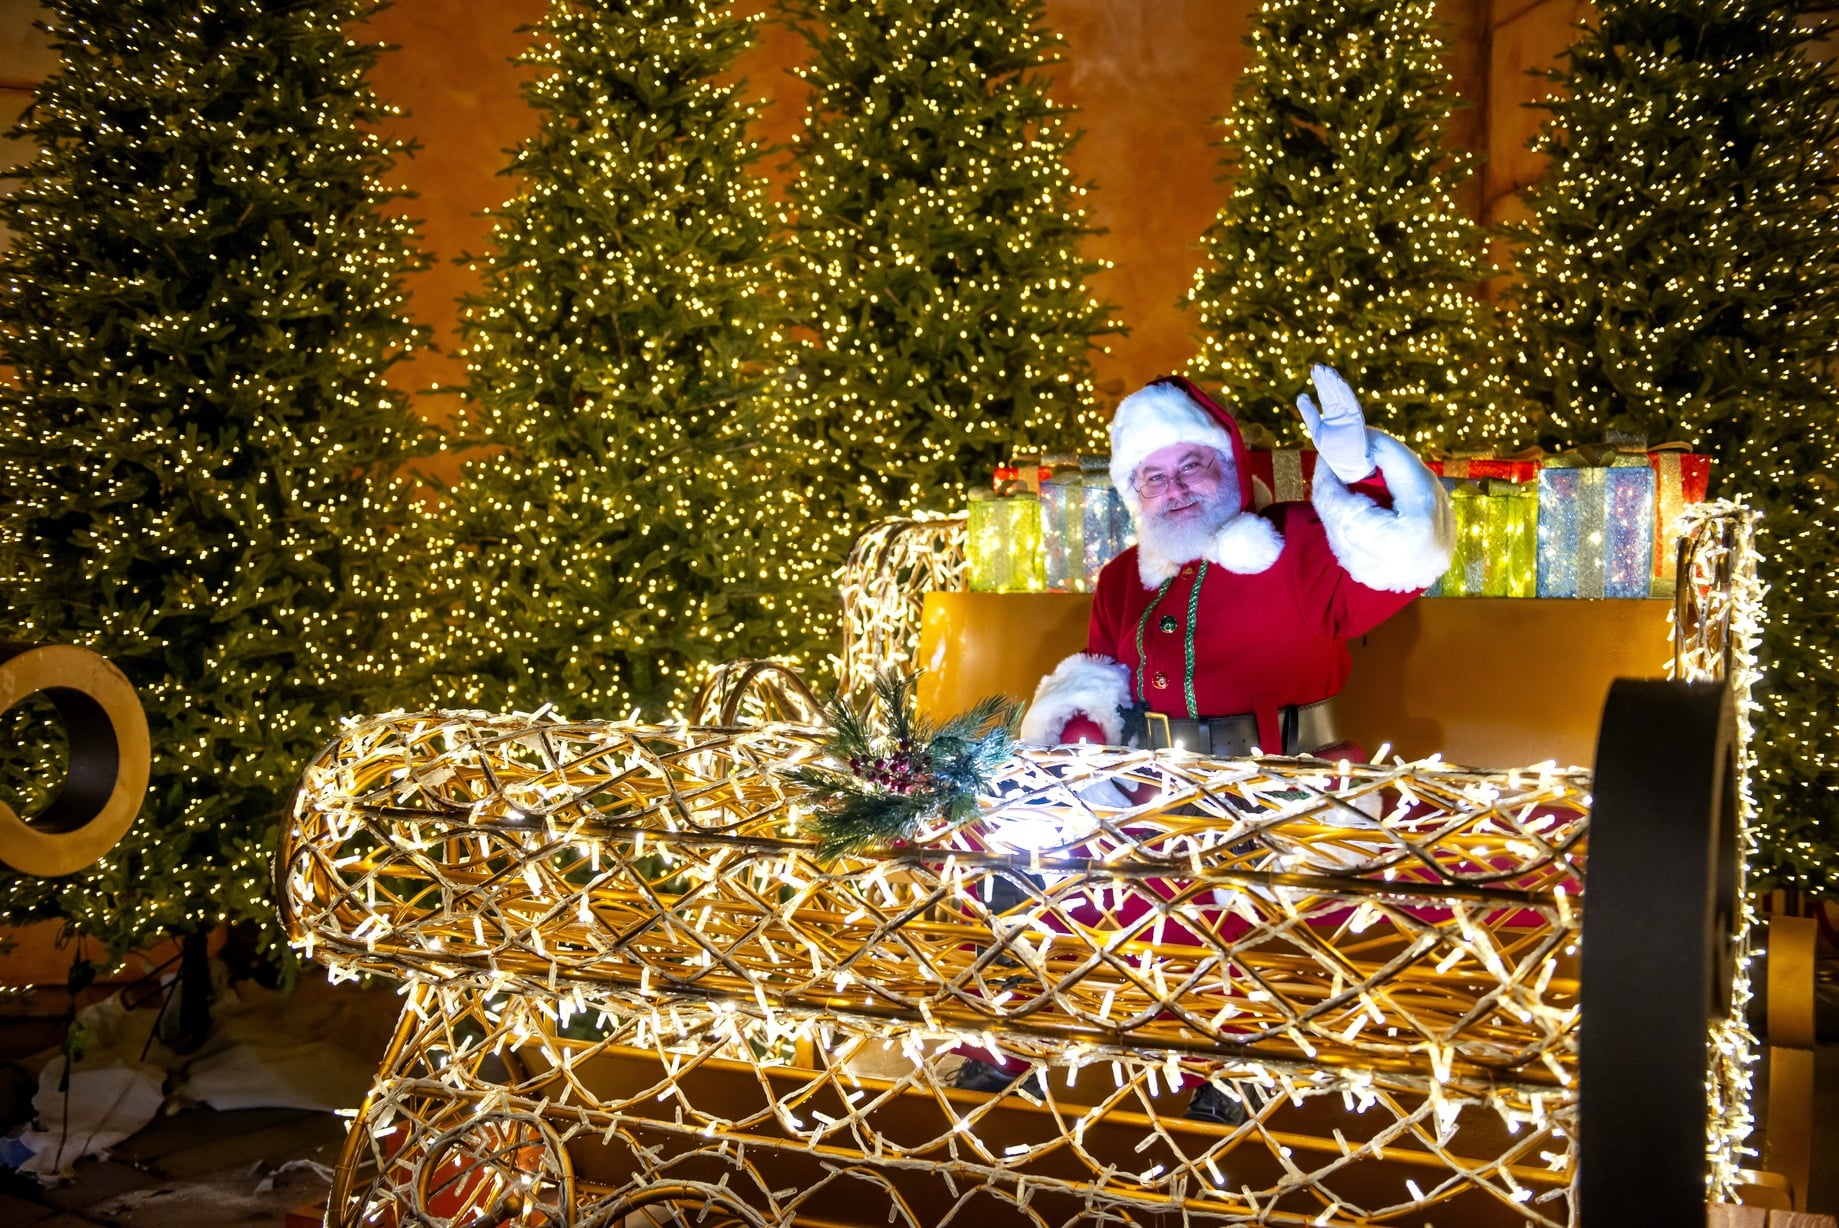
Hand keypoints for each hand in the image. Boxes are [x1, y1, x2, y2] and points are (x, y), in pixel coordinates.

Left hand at [1295, 364, 1373, 481]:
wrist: (1347, 465)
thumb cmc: (1332, 449)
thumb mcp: (1316, 429)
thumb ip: (1309, 413)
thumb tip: (1301, 395)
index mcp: (1331, 412)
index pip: (1325, 392)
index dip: (1319, 381)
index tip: (1313, 369)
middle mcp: (1341, 410)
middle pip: (1332, 390)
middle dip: (1326, 379)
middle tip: (1318, 366)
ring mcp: (1349, 413)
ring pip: (1341, 394)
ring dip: (1335, 382)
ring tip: (1327, 371)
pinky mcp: (1357, 418)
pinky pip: (1351, 402)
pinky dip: (1345, 392)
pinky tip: (1339, 382)